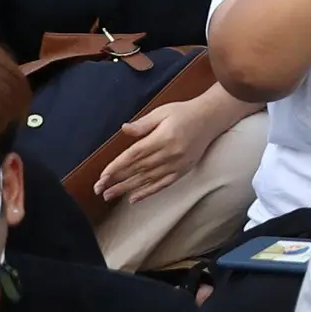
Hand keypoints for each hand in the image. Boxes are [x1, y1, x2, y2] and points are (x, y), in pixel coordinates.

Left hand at [90, 84, 237, 207]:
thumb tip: (124, 129)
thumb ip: (143, 124)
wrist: (212, 118)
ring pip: (148, 179)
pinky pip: (163, 184)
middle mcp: (169, 154)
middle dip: (117, 181)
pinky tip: (134, 199)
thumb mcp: (162, 112)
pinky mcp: (183, 170)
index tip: (102, 176)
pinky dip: (148, 192)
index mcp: (162, 138)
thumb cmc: (184, 112)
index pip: (134, 155)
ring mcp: (177, 164)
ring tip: (110, 196)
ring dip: (127, 189)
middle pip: (138, 170)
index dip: (117, 166)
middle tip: (99, 190)